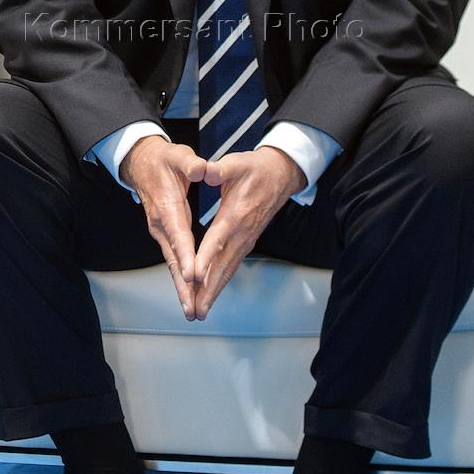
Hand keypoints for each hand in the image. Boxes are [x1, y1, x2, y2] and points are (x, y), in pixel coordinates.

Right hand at [120, 136, 206, 319]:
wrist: (142, 163)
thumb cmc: (163, 160)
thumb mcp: (178, 155)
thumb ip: (190, 163)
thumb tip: (201, 169)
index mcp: (167, 206)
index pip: (178, 233)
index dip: (185, 254)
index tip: (191, 274)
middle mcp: (161, 224)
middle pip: (173, 259)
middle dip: (183, 285)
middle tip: (192, 307)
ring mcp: (161, 232)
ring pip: (172, 264)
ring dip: (182, 288)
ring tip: (192, 310)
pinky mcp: (164, 235)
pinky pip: (173, 260)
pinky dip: (180, 279)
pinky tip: (189, 293)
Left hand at [193, 146, 305, 319]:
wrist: (280, 175)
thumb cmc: (256, 169)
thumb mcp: (237, 162)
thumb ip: (220, 169)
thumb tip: (205, 170)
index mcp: (236, 214)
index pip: (217, 239)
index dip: (205, 258)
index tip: (194, 275)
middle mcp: (242, 232)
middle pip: (223, 265)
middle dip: (208, 288)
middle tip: (196, 309)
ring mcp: (246, 239)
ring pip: (228, 270)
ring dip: (215, 291)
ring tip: (201, 310)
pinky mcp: (247, 242)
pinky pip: (232, 266)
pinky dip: (221, 282)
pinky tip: (212, 293)